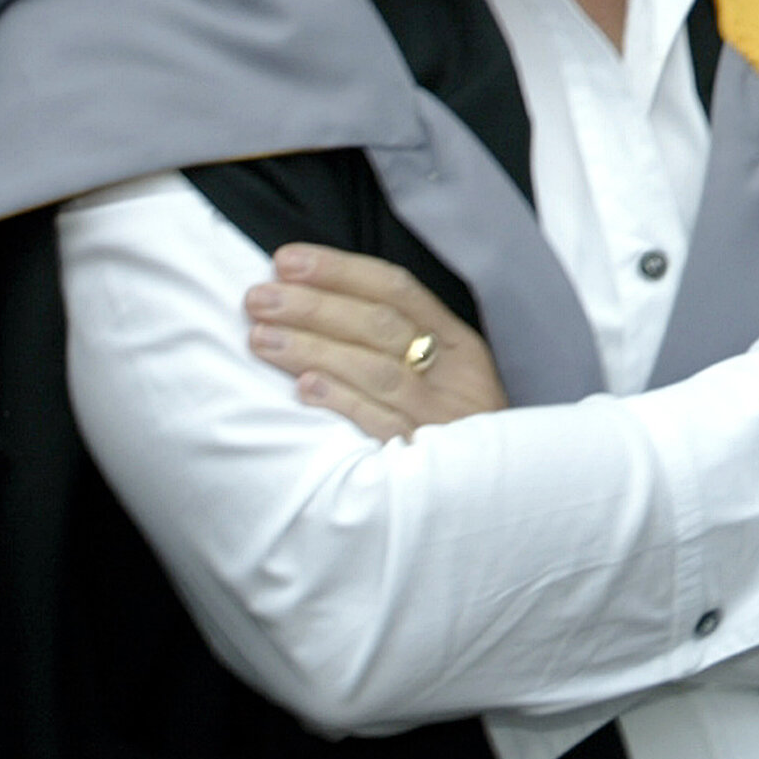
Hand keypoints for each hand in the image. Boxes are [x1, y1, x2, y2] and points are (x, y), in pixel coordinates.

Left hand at [244, 243, 505, 440]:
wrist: (500, 498)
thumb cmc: (458, 431)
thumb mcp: (450, 378)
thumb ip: (403, 345)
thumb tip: (321, 304)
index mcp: (460, 343)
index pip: (397, 290)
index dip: (340, 271)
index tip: (286, 260)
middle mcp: (454, 373)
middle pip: (380, 326)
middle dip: (314, 306)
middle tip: (258, 297)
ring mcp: (442, 416)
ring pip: (375, 370)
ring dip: (314, 349)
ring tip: (261, 337)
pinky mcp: (426, 460)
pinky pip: (381, 424)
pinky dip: (343, 402)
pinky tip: (304, 388)